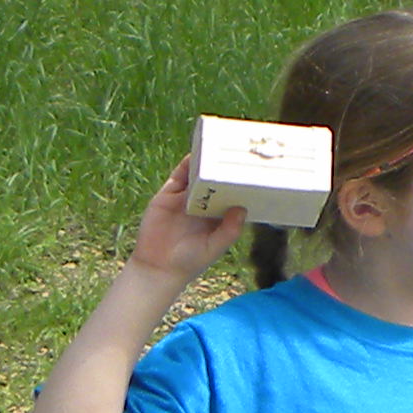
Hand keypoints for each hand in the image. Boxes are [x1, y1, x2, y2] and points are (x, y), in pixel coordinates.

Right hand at [131, 157, 245, 283]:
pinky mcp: (169, 194)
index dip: (241, 182)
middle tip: (238, 151)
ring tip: (218, 146)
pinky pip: (179, 175)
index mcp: (218, 215)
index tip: (255, 169)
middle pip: (217, 179)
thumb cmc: (190, 261)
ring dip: (206, 161)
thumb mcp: (214, 247)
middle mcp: (204, 204)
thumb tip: (241, 209)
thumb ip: (229, 230)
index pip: (232, 194)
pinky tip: (195, 154)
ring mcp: (186, 197)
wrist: (157, 267)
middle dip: (225, 167)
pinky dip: (187, 164)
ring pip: (199, 174)